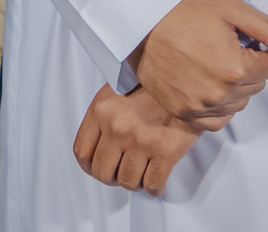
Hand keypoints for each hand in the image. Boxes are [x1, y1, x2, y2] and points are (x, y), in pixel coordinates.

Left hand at [73, 84, 200, 196]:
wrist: (185, 79)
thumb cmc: (150, 86)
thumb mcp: (116, 91)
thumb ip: (103, 118)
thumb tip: (96, 147)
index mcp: (101, 110)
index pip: (82, 152)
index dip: (90, 167)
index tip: (98, 168)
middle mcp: (117, 127)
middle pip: (102, 172)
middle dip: (113, 178)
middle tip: (123, 172)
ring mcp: (141, 140)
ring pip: (128, 182)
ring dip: (135, 183)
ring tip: (142, 173)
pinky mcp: (166, 151)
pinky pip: (152, 184)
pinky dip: (155, 188)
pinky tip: (157, 182)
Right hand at [129, 0, 267, 130]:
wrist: (139, 22)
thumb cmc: (182, 11)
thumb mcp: (231, 9)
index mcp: (236, 68)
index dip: (262, 49)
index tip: (244, 38)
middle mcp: (220, 94)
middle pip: (258, 86)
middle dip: (250, 67)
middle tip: (226, 45)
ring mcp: (199, 107)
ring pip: (239, 104)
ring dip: (235, 87)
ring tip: (214, 61)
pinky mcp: (183, 113)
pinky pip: (217, 120)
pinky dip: (219, 106)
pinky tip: (208, 84)